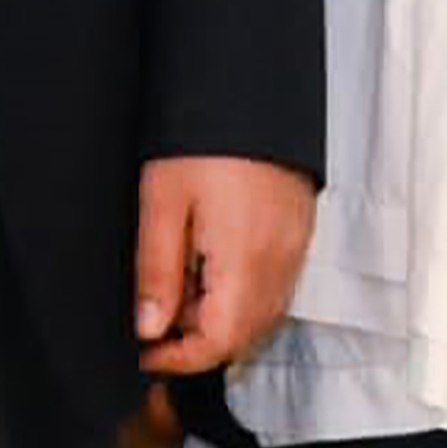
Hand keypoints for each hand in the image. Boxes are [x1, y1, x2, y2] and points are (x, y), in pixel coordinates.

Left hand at [133, 155, 313, 376]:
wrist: (252, 89)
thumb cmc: (205, 139)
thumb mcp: (162, 201)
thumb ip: (156, 271)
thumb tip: (150, 327)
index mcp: (243, 260)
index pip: (217, 343)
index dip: (177, 358)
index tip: (146, 351)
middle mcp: (278, 262)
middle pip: (243, 337)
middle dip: (197, 341)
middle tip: (157, 316)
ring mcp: (294, 249)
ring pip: (262, 316)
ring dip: (221, 319)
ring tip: (181, 284)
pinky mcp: (300, 233)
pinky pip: (275, 287)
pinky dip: (243, 295)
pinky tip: (213, 265)